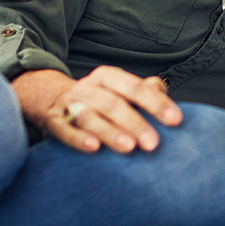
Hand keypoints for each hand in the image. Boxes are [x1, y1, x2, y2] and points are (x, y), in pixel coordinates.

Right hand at [13, 66, 181, 153]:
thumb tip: (164, 91)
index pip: (135, 87)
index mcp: (108, 77)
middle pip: (113, 103)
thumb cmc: (97, 99)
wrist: (48, 100)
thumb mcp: (119, 89)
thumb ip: (144, 91)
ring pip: (91, 117)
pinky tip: (94, 148)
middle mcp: (88, 88)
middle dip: (135, 123)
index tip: (175, 120)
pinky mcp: (54, 122)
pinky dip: (79, 139)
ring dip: (110, 132)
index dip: (156, 103)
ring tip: (128, 148)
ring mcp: (70, 104)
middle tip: (153, 144)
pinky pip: (66, 130)